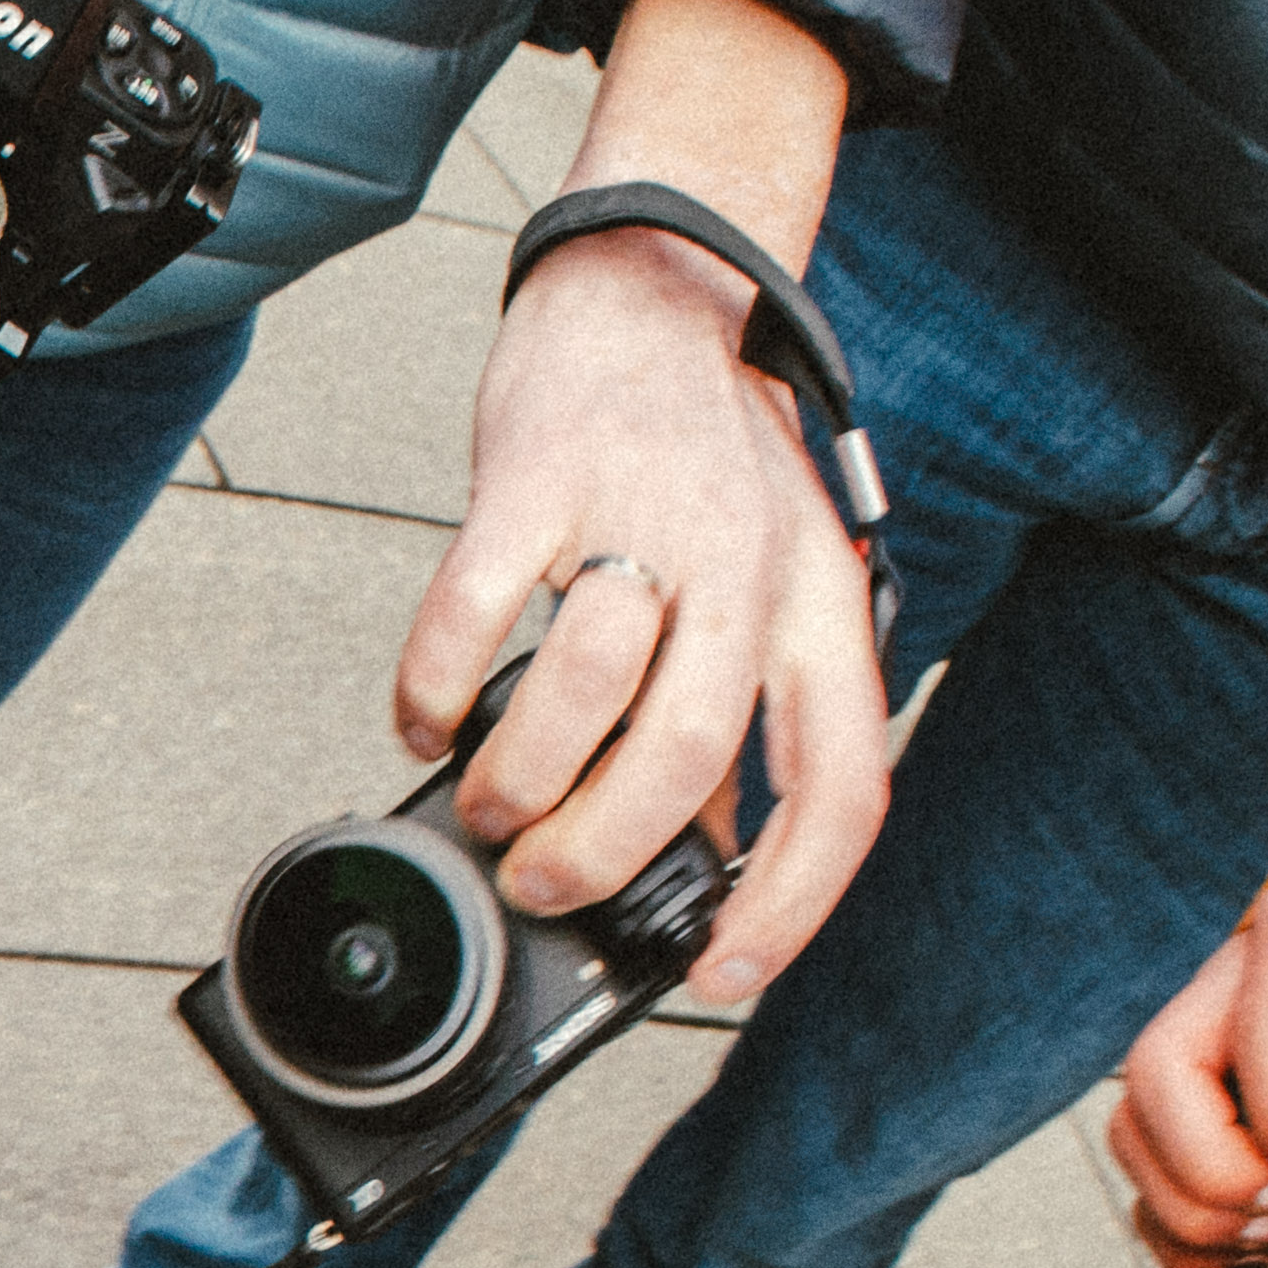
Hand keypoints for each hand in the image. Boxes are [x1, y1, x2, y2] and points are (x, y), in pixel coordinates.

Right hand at [400, 0, 890, 996]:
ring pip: (587, 690)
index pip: (841, 784)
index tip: (718, 975)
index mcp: (819, 608)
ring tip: (490, 801)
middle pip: (691, 752)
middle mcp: (747, 563)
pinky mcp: (538, 475)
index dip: (788, 905)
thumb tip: (701, 853)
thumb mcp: (771, 584)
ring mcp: (645, 514)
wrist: (651, 292)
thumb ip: (747, 711)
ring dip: (519, 779)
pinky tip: (426, 719)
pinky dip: (435, 690)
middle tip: (548, 885)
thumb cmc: (704, 460)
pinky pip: (474, 612)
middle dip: (603, 853)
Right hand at [1107, 871, 1267, 1250]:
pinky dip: (1184, 1222)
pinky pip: (1148, 1168)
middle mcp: (1224, 984)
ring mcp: (1194, 1042)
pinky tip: (1250, 1240)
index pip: (1260, 1030)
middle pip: (1159, 1076)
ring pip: (1136, 1128)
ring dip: (1193, 1202)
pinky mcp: (1186, 1098)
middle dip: (1213, 1167)